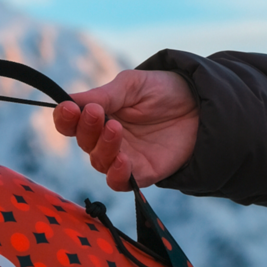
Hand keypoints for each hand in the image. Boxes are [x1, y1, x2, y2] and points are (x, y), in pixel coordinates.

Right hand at [52, 69, 199, 190]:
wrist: (201, 105)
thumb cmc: (164, 91)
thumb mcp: (133, 85)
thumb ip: (105, 95)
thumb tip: (70, 101)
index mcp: (100, 116)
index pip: (71, 123)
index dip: (65, 118)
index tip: (68, 108)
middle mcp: (106, 140)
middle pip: (84, 142)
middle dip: (87, 128)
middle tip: (97, 113)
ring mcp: (124, 157)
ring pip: (100, 162)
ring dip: (103, 147)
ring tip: (115, 128)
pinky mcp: (143, 173)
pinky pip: (120, 181)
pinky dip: (117, 173)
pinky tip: (122, 160)